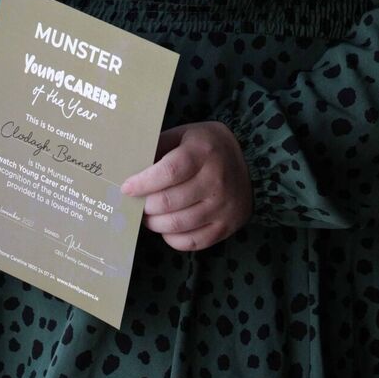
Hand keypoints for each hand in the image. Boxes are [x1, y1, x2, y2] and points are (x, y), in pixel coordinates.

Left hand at [120, 120, 252, 250]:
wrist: (251, 163)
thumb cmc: (207, 146)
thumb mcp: (184, 135)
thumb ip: (159, 146)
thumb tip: (129, 165)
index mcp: (203, 152)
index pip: (168, 172)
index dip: (144, 182)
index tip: (127, 188)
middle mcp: (216, 180)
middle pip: (170, 202)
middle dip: (146, 206)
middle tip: (137, 203)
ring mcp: (223, 206)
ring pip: (178, 225)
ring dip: (155, 223)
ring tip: (148, 216)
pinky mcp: (226, 227)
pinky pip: (192, 242)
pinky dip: (172, 238)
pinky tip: (166, 228)